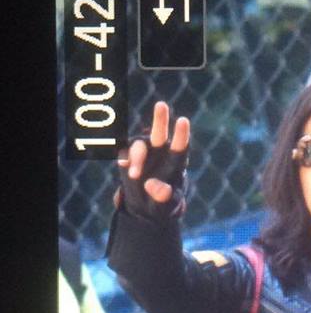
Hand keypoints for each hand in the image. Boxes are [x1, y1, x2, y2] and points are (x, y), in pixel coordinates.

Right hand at [115, 101, 189, 219]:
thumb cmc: (162, 205)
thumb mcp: (167, 207)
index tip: (183, 120)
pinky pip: (124, 153)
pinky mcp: (128, 157)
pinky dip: (124, 158)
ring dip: (137, 157)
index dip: (181, 135)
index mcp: (176, 163)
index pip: (180, 147)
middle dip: (160, 120)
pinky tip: (125, 165)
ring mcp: (143, 153)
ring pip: (139, 145)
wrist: (145, 207)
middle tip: (161, 105)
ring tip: (134, 175)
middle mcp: (160, 153)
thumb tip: (152, 185)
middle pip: (160, 134)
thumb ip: (163, 197)